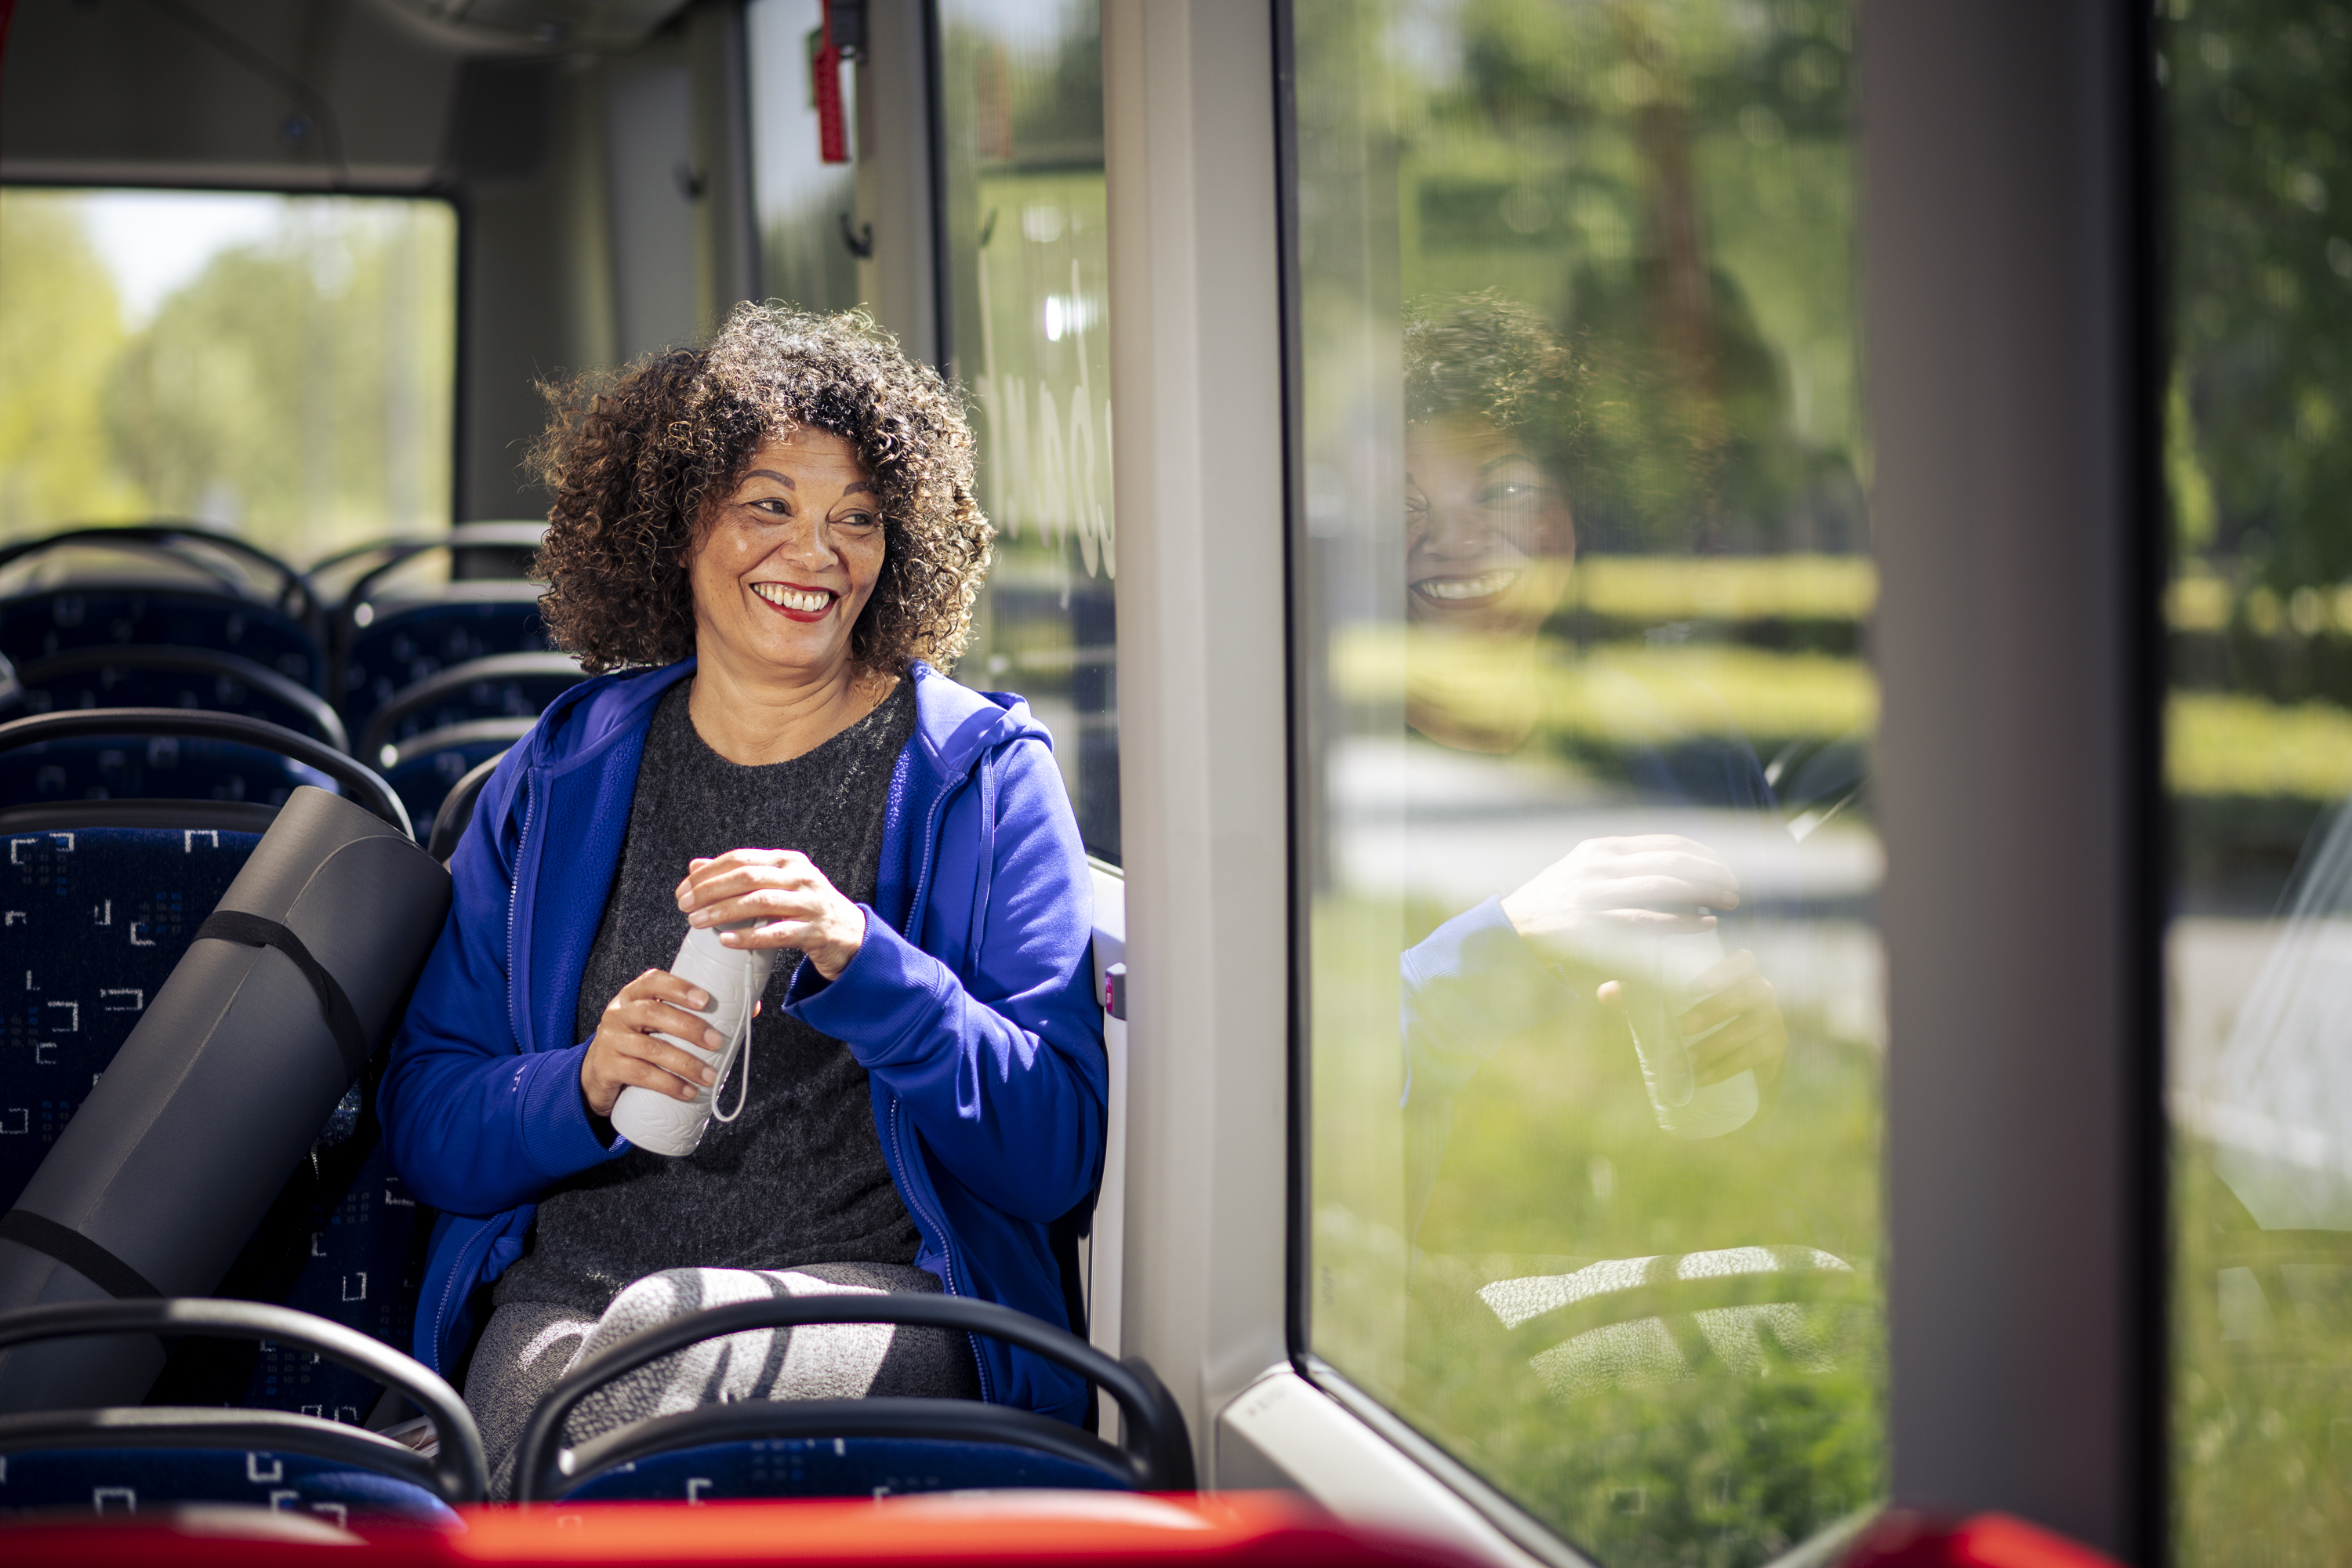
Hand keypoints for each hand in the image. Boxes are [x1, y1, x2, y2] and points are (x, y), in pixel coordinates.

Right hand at [580, 967, 724, 1117]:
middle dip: (690, 1027)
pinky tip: (688, 1092)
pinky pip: (640, 1075)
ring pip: (649, 1049)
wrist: (597, 1072)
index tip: (706, 1000)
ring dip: (684, 1063)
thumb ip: (697, 1014)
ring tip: (710, 1075)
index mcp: (634, 995)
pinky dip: (668, 1084)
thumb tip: (751, 1009)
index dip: (679, 988)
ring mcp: (610, 1041)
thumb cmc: (640, 1040)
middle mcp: (619, 1013)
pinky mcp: (607, 1068)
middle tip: (718, 1042)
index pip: (653, 981)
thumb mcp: (659, 1024)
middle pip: (653, 1014)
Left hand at [676, 848, 867, 980]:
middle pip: (747, 877)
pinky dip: (748, 937)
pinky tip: (726, 941)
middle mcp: (801, 876)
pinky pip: (777, 933)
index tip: (683, 889)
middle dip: (709, 891)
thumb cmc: (805, 908)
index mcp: (787, 861)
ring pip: (759, 902)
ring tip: (697, 922)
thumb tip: (695, 866)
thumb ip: (740, 875)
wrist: (850, 934)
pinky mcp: (815, 931)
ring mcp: (810, 903)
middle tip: (684, 906)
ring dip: (723, 912)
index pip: (740, 859)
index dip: (708, 873)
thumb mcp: (776, 885)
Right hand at [1501, 834, 1740, 948]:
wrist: (1508, 929)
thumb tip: (1668, 871)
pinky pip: (1648, 921)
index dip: (1703, 854)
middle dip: (1711, 872)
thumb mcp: (1581, 872)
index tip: (1725, 869)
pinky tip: (1705, 924)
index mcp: (1602, 849)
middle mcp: (1600, 865)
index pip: (1666, 843)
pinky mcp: (1593, 925)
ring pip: (1664, 886)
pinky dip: (1682, 922)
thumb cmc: (1553, 905)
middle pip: (1671, 860)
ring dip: (1704, 893)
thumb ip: (1618, 868)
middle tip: (1735, 887)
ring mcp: (1596, 894)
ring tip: (1727, 903)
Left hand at [1597, 948, 1786, 1085]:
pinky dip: (1726, 1068)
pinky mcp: (1776, 1048)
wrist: (1743, 1049)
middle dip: (1713, 1012)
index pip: (1741, 962)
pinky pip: (1755, 1056)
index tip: (1693, 988)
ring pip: (1750, 1030)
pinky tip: (1703, 1078)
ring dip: (1716, 1047)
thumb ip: (1641, 994)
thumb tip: (1605, 994)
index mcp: (1741, 972)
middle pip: (1746, 995)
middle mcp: (1763, 991)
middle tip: (1681, 1029)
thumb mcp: (1675, 1002)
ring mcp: (1773, 1020)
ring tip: (1686, 1062)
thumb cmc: (1702, 1014)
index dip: (1721, 971)